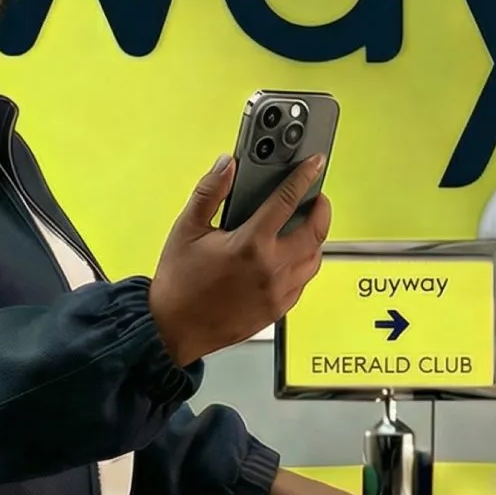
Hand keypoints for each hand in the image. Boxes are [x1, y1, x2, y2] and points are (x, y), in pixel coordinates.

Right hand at [148, 152, 330, 368]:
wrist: (174, 329)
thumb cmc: (179, 283)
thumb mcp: (186, 229)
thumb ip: (209, 192)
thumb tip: (225, 165)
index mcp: (250, 245)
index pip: (287, 201)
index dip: (304, 177)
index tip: (314, 165)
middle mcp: (271, 269)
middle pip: (315, 232)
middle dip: (321, 210)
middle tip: (317, 198)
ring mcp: (277, 292)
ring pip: (314, 259)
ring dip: (315, 239)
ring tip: (306, 227)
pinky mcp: (277, 310)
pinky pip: (303, 282)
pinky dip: (303, 265)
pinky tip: (290, 258)